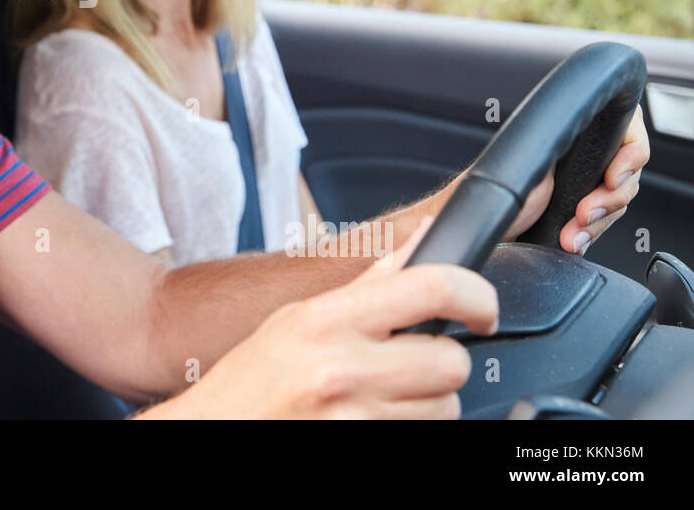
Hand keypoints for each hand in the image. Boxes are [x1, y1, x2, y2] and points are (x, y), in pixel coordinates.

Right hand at [162, 217, 495, 418]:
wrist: (212, 434)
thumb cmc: (250, 382)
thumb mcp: (296, 321)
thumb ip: (366, 287)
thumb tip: (422, 243)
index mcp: (325, 320)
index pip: (431, 286)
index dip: (476, 295)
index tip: (482, 310)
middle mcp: (342, 368)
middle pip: (452, 361)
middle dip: (441, 365)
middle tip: (409, 366)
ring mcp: (355, 419)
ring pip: (446, 408)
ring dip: (426, 405)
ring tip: (379, 399)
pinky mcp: (367, 451)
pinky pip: (423, 438)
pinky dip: (408, 429)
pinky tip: (370, 421)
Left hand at [503, 105, 648, 254]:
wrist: (483, 228)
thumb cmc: (494, 192)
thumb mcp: (529, 161)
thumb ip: (557, 145)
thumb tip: (587, 141)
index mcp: (573, 135)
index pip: (627, 131)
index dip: (630, 155)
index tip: (612, 180)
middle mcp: (582, 157)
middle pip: (628, 173)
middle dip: (611, 199)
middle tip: (583, 213)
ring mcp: (583, 186)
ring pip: (618, 201)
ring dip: (598, 223)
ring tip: (570, 235)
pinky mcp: (580, 213)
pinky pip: (604, 222)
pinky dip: (591, 234)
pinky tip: (573, 241)